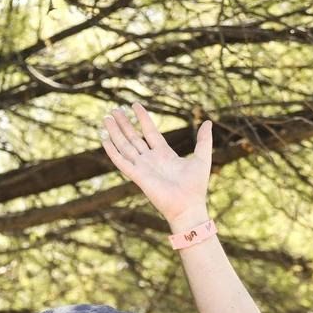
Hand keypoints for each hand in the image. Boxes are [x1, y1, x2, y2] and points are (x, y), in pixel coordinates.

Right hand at [102, 102, 212, 226]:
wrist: (188, 207)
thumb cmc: (196, 187)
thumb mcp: (202, 158)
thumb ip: (203, 140)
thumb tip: (208, 122)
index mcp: (164, 154)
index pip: (150, 132)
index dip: (142, 118)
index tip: (134, 105)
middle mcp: (151, 160)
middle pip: (134, 137)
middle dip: (124, 123)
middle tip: (115, 109)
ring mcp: (143, 168)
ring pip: (125, 146)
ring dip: (115, 132)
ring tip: (106, 118)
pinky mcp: (137, 176)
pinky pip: (121, 162)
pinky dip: (112, 152)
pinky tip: (104, 140)